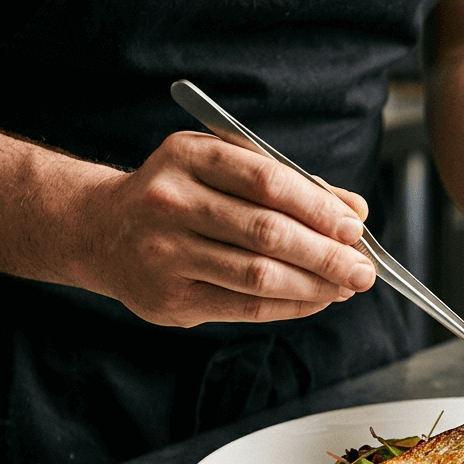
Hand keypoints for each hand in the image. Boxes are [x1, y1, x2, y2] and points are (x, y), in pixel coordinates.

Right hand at [86, 131, 375, 326]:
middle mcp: (172, 201)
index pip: (268, 181)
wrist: (100, 230)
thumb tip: (354, 211)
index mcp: (190, 155)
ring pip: (258, 275)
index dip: (319, 207)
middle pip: (268, 233)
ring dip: (315, 285)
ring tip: (346, 286)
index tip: (354, 227)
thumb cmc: (179, 195)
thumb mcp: (224, 168)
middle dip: (327, 254)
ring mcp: (165, 252)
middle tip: (363, 268)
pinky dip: (290, 305)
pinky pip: (244, 307)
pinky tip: (316, 300)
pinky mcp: (168, 299)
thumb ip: (289, 183)